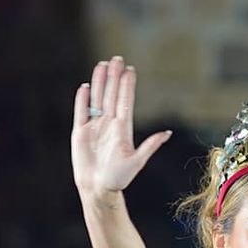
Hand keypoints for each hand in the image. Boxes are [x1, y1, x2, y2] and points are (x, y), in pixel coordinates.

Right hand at [71, 56, 170, 194]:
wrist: (98, 188)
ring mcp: (94, 127)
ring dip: (99, 82)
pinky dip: (82, 100)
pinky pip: (81, 112)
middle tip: (117, 59)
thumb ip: (150, 146)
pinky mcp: (80, 133)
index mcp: (123, 129)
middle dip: (114, 77)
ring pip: (97, 99)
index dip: (127, 85)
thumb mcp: (137, 162)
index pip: (125, 101)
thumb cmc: (118, 178)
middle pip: (112, 95)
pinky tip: (85, 86)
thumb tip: (167, 133)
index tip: (130, 70)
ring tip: (102, 66)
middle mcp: (109, 124)